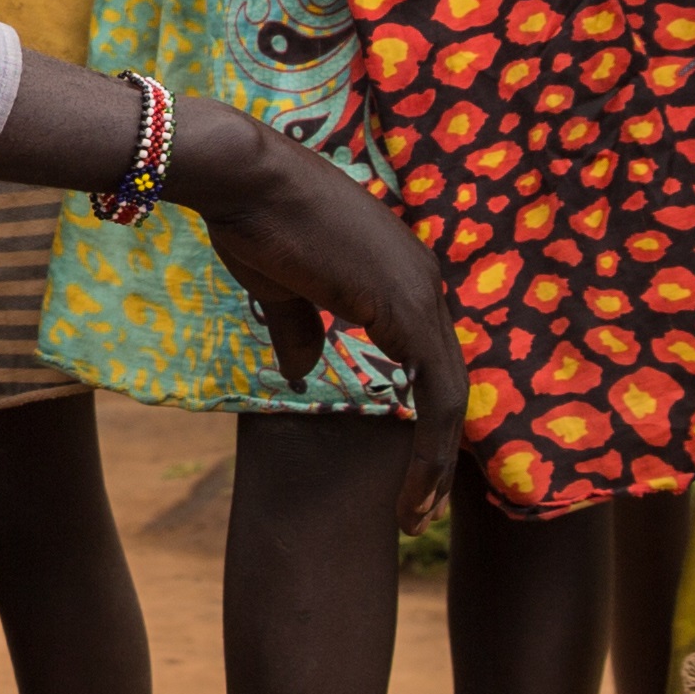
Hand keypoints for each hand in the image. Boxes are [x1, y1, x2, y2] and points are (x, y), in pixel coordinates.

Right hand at [170, 105, 471, 501]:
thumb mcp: (280, 288)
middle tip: (417, 510)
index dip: (423, 418)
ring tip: (414, 516)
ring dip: (437, 463)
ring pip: (450, 395)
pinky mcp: (407, 310)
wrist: (244, 177)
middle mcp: (423, 279)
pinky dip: (431, 447)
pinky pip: (436, 393)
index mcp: (399, 272)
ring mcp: (421, 292)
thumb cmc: (253, 220)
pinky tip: (412, 489)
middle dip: (438, 453)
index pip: (427, 356)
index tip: (403, 471)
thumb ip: (301, 330)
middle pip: (448, 381)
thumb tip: (304, 372)